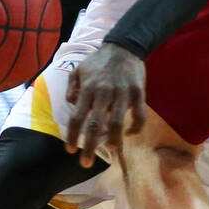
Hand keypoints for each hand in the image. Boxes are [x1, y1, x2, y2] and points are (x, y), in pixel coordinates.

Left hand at [64, 43, 146, 167]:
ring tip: (110, 150)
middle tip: (85, 163)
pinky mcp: (138, 93)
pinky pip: (139, 115)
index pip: (77, 118)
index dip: (73, 136)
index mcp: (88, 89)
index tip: (70, 150)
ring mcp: (122, 93)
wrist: (125, 45)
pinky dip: (136, 128)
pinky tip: (130, 134)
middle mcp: (103, 93)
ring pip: (117, 123)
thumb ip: (72, 87)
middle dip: (89, 147)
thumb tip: (70, 104)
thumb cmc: (99, 60)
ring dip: (113, 140)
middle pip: (95, 125)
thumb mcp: (79, 69)